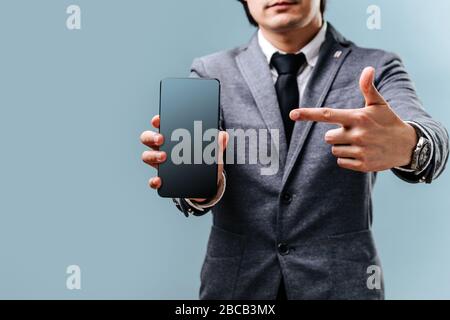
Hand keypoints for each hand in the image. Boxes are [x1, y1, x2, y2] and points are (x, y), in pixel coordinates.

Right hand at [140, 115, 228, 201]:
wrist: (205, 185)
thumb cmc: (206, 163)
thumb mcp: (214, 153)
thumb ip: (218, 144)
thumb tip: (223, 135)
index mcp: (173, 137)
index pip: (160, 124)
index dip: (157, 120)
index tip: (159, 119)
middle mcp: (162, 148)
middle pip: (147, 138)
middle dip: (151, 136)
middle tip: (161, 139)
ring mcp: (160, 164)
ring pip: (147, 156)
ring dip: (152, 155)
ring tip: (164, 157)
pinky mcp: (162, 180)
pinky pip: (153, 180)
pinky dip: (153, 180)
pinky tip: (159, 180)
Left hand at [289, 67, 417, 172]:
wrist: (407, 145)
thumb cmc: (388, 121)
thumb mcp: (379, 104)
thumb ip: (368, 88)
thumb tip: (368, 69)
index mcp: (358, 117)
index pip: (327, 114)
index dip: (308, 114)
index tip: (292, 114)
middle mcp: (358, 134)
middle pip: (328, 137)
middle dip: (337, 135)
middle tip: (353, 133)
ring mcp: (360, 151)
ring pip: (334, 150)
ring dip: (343, 147)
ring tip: (360, 143)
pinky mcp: (363, 165)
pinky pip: (341, 162)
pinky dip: (347, 159)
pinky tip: (361, 153)